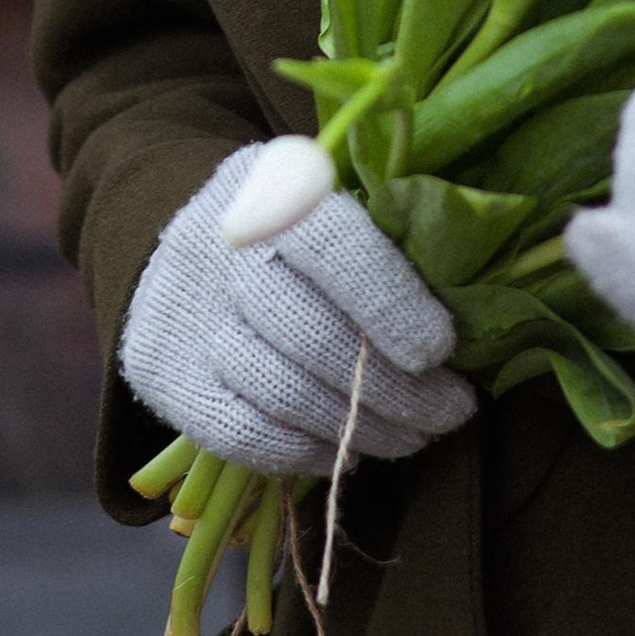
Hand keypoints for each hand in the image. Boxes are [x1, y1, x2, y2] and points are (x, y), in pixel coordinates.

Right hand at [122, 148, 476, 476]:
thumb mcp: (338, 201)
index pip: (332, 246)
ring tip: (411, 437)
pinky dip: (301, 450)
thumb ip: (390, 240)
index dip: (390, 304)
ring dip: (356, 428)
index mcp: (275, 185)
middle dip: (395, 388)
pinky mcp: (164, 375)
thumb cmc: (292, 231)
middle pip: (311, 332)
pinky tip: (342, 449)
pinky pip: (241, 432)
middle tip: (450, 412)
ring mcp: (186, 313)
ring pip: (280, 389)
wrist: (175, 247)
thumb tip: (470, 313)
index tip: (441, 351)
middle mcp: (221, 246)